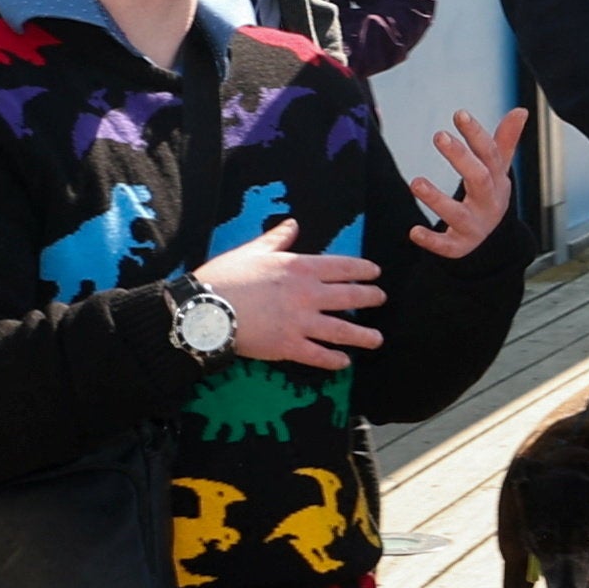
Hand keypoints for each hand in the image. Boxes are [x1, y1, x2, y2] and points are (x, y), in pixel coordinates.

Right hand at [196, 221, 383, 368]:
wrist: (207, 310)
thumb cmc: (227, 276)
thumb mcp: (254, 251)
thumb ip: (278, 239)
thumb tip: (292, 224)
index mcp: (300, 267)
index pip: (342, 267)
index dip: (363, 270)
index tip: (375, 273)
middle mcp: (307, 294)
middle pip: (349, 297)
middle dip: (370, 298)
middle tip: (380, 299)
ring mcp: (301, 322)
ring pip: (342, 330)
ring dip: (362, 335)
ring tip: (376, 339)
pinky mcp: (290, 346)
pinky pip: (319, 355)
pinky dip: (334, 360)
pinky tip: (344, 363)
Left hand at [404, 107, 528, 262]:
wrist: (492, 238)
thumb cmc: (490, 193)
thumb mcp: (498, 168)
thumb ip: (505, 140)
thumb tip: (521, 110)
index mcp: (498, 180)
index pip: (490, 154)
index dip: (476, 134)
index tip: (460, 114)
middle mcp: (489, 202)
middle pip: (479, 179)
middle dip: (461, 158)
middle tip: (439, 135)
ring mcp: (475, 225)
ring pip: (457, 214)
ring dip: (436, 199)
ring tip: (416, 182)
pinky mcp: (460, 245)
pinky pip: (447, 246)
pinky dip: (431, 240)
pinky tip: (414, 231)